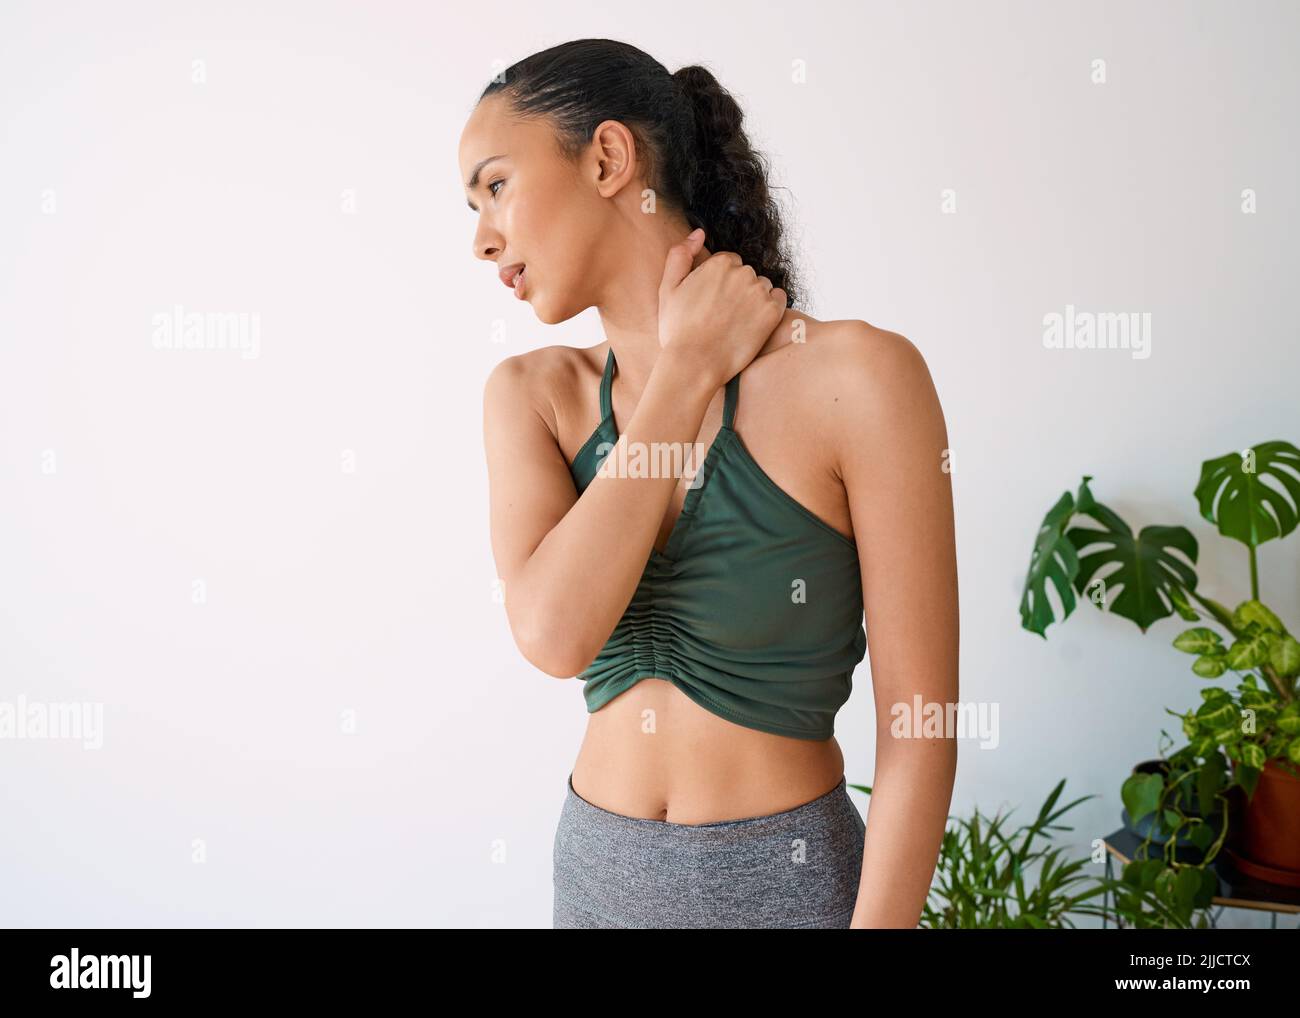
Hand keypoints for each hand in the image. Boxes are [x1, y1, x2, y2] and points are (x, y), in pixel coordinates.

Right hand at [656, 228, 786, 390]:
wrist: (695, 363)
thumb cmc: (678, 330)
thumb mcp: (668, 288)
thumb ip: (680, 255)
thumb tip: (699, 233)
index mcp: (719, 263)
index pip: (729, 263)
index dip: (720, 284)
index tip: (712, 303)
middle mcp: (742, 273)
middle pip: (747, 274)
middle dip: (738, 290)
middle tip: (722, 316)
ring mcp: (759, 292)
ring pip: (762, 287)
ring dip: (754, 300)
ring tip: (737, 322)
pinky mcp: (772, 312)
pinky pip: (779, 300)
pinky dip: (770, 309)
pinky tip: (753, 324)